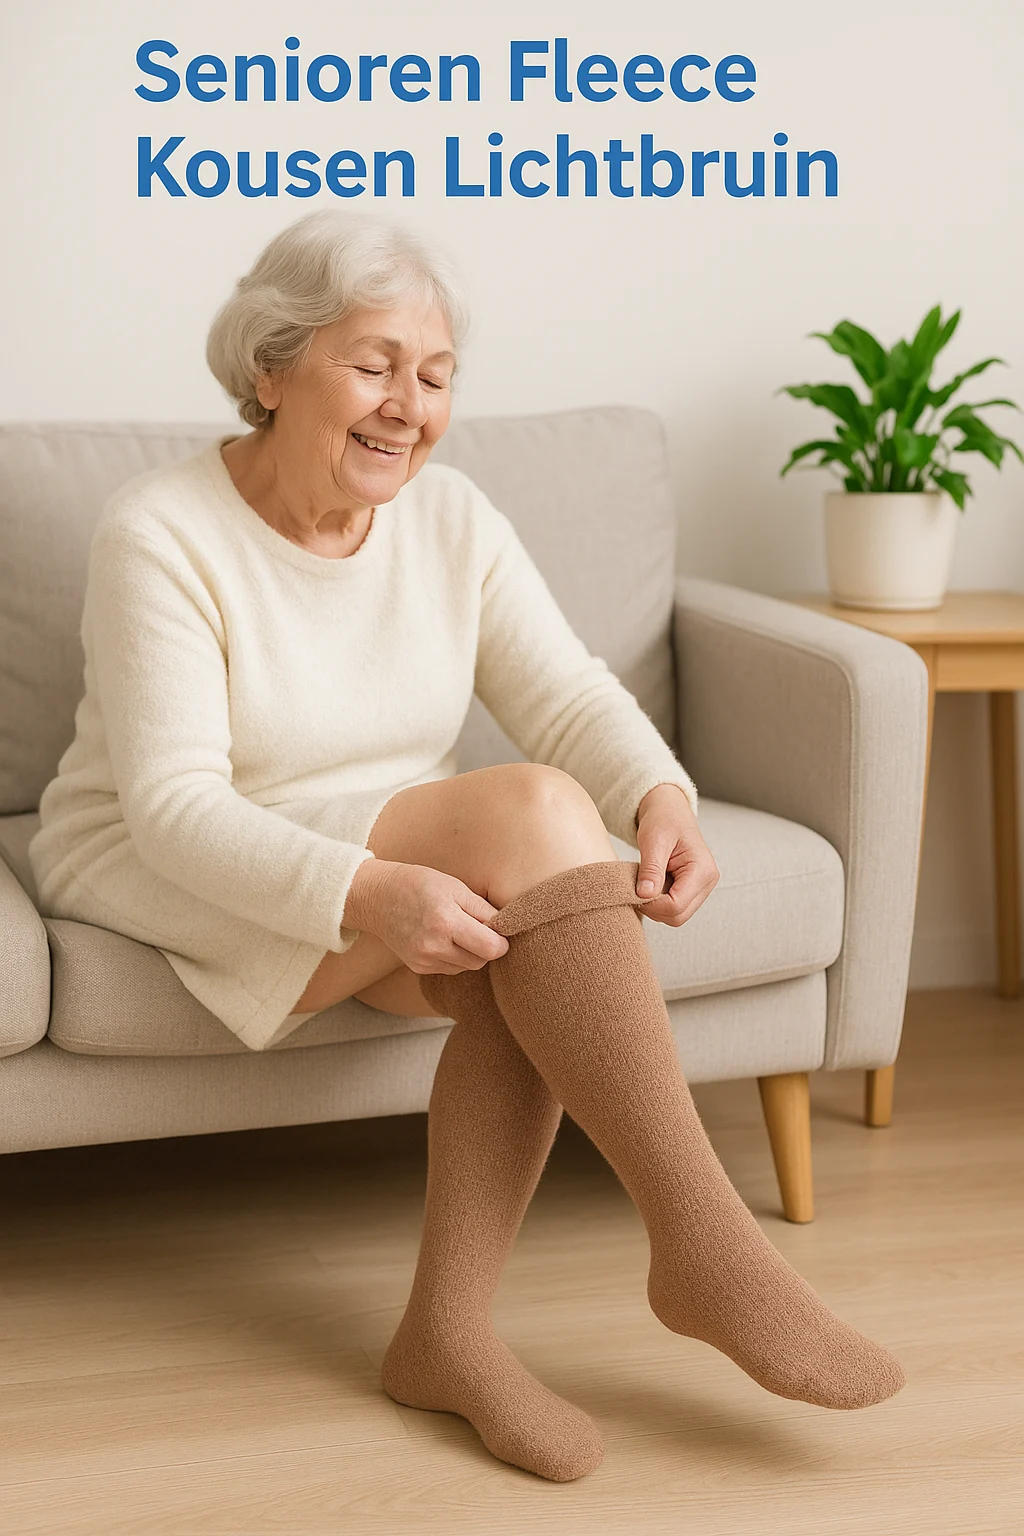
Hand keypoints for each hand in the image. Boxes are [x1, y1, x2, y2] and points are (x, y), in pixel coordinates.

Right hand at [342, 859, 509, 973]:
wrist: (377, 896)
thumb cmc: (419, 884)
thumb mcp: (455, 887)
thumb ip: (483, 910)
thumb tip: (506, 929)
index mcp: (446, 921)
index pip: (491, 948)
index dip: (501, 941)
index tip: (499, 930)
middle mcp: (434, 945)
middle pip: (481, 961)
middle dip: (486, 947)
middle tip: (478, 926)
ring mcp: (424, 959)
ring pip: (466, 967)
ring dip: (470, 952)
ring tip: (457, 929)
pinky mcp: (418, 967)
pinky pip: (450, 968)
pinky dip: (454, 957)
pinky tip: (443, 938)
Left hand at [634, 784, 718, 926]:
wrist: (669, 810)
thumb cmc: (664, 819)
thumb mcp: (653, 841)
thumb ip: (651, 869)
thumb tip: (645, 895)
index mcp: (703, 870)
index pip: (676, 906)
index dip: (652, 904)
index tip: (635, 891)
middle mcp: (707, 882)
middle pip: (678, 917)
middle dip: (654, 908)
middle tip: (637, 888)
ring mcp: (701, 888)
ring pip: (675, 915)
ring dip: (655, 905)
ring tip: (646, 881)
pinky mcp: (692, 889)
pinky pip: (674, 907)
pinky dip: (658, 901)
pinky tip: (652, 883)